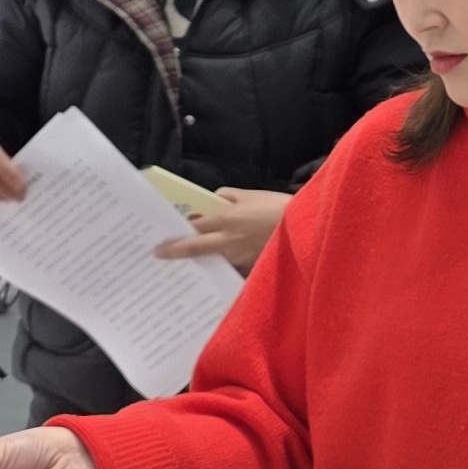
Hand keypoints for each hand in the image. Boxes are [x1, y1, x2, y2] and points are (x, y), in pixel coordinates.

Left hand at [162, 186, 289, 272]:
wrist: (306, 228)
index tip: (163, 242)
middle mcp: (229, 241)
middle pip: (196, 248)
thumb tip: (216, 198)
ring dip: (203, 262)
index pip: (194, 229)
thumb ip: (230, 196)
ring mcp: (240, 258)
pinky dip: (227, 270)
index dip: (177, 235)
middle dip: (176, 251)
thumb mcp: (253, 195)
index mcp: (227, 219)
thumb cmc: (280, 208)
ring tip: (193, 264)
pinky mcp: (252, 270)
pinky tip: (222, 273)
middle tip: (161, 255)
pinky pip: (233, 271)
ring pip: (213, 261)